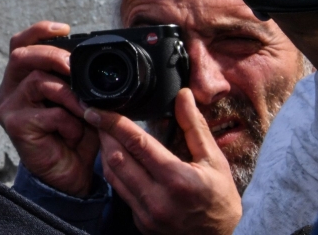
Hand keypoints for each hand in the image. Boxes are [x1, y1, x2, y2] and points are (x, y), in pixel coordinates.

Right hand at [0, 21, 98, 196]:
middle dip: (53, 55)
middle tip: (75, 67)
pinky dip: (69, 121)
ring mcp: (8, 107)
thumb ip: (74, 79)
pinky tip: (74, 133)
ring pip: (37, 81)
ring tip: (85, 110)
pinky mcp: (15, 126)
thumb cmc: (73, 135)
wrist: (68, 175)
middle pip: (21, 55)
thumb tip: (89, 58)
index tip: (65, 29)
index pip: (19, 44)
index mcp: (20, 79)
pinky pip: (48, 112)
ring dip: (69, 94)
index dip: (39, 31)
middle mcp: (8, 90)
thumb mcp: (76, 99)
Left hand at [87, 89, 240, 234]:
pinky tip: (119, 158)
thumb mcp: (215, 161)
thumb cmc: (221, 200)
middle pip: (116, 158)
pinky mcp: (140, 222)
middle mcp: (157, 199)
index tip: (96, 108)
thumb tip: (184, 95)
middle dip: (103, 133)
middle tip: (96, 116)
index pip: (136, 143)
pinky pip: (120, 191)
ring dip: (106, 151)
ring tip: (104, 133)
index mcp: (177, 180)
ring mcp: (146, 214)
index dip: (112, 122)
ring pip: (112, 175)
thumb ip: (195, 127)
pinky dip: (115, 171)